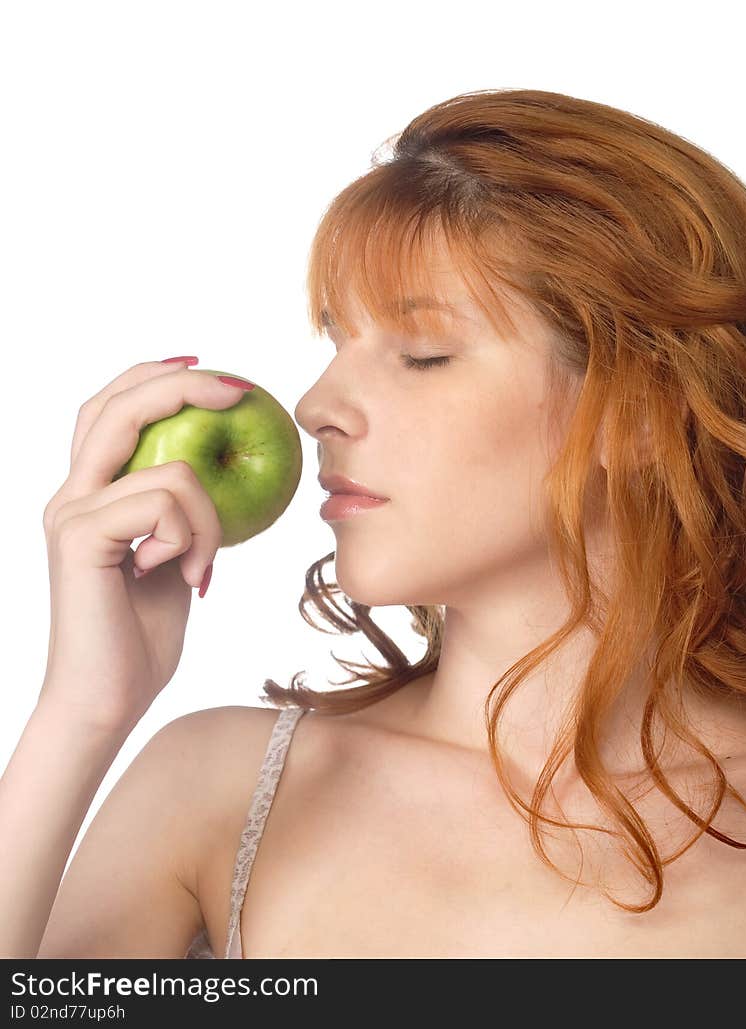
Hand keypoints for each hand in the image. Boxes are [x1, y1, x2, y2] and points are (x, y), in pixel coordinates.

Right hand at [38, 359, 252, 731]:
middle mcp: (71, 497)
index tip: (207, 371)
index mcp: (88, 496)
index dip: (152, 381)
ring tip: (201, 567)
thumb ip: (180, 515)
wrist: (107, 699)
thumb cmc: (142, 637)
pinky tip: (185, 578)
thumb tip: (219, 473)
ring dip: (210, 521)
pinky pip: (165, 506)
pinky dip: (193, 539)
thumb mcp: (174, 559)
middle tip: (239, 391)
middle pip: (117, 408)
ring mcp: (71, 515)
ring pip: (171, 472)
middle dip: (182, 387)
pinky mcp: (80, 538)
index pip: (108, 413)